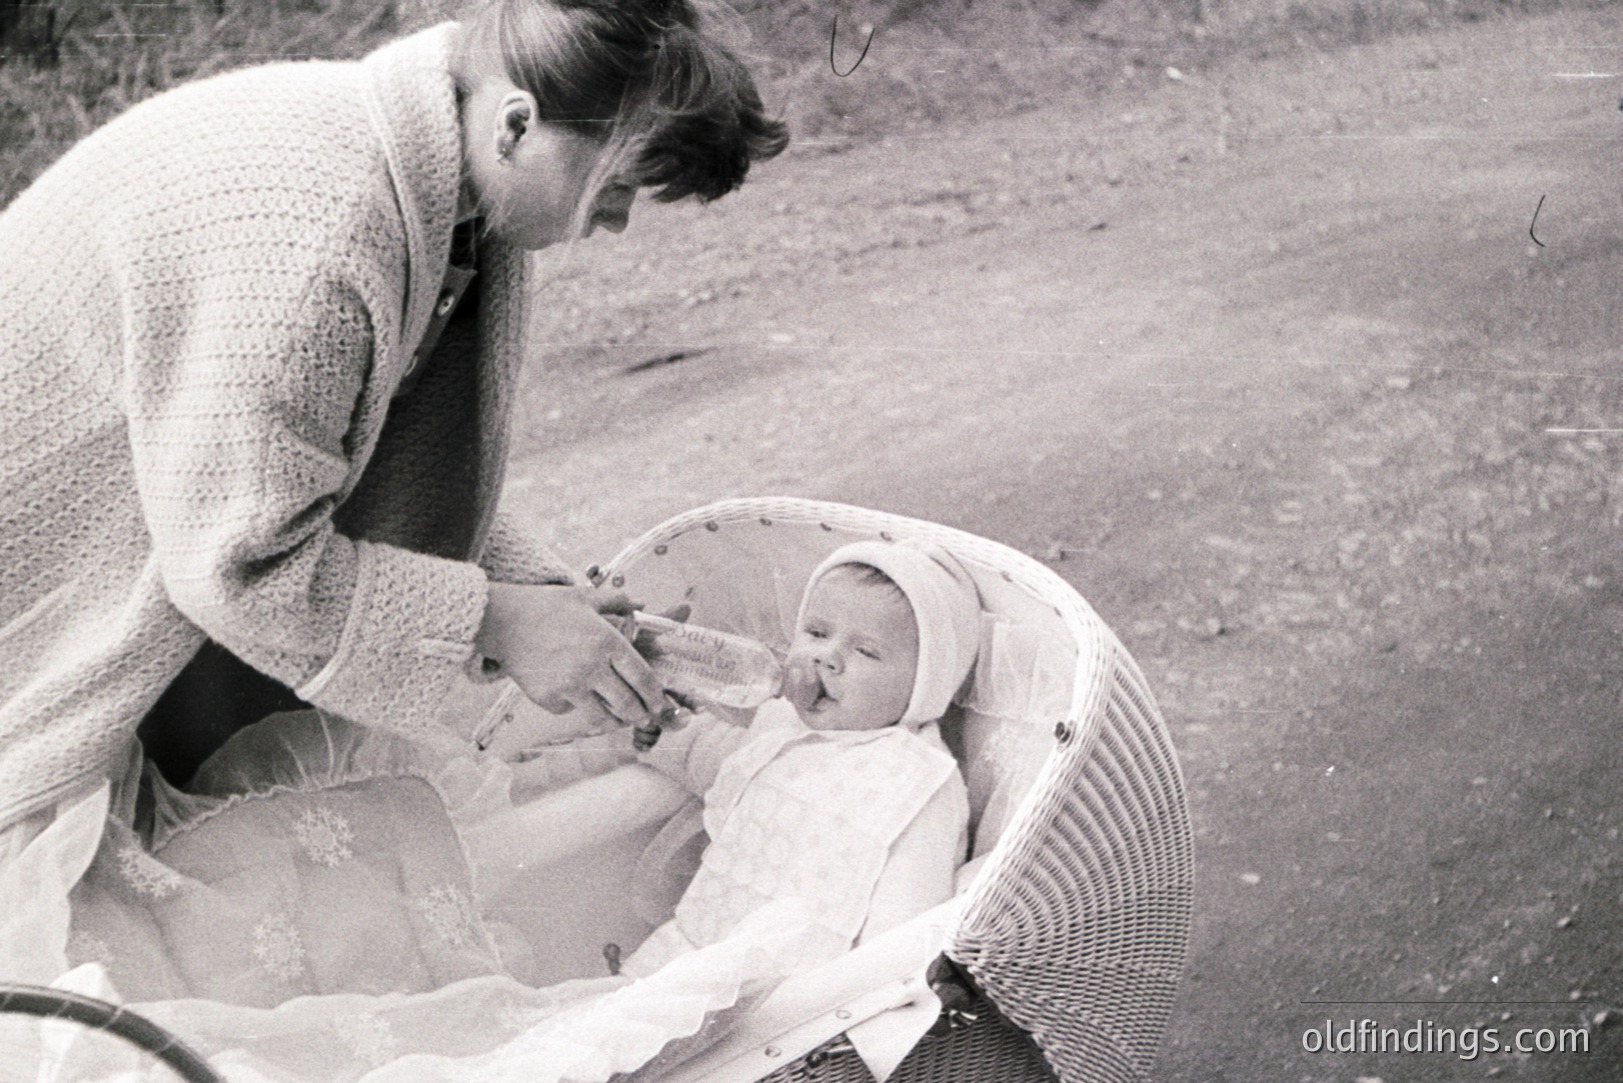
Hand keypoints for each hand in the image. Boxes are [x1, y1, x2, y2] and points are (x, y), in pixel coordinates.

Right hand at [476, 582, 666, 728]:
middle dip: (641, 715)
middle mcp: (591, 667)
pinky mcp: (548, 698)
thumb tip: (642, 605)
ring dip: (614, 721)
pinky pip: (571, 711)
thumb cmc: (547, 606)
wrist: (503, 620)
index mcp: (607, 642)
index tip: (660, 704)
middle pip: (627, 703)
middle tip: (646, 719)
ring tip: (620, 720)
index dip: (655, 695)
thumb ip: (618, 601)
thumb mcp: (586, 597)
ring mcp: (569, 686)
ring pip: (601, 716)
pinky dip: (577, 709)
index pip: (642, 676)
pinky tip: (578, 699)